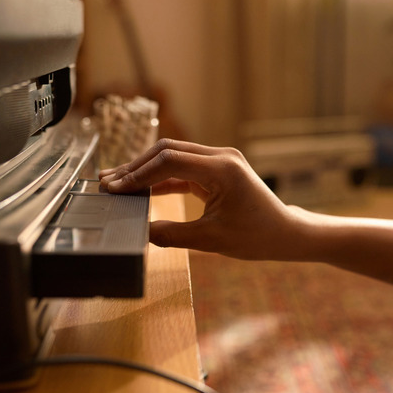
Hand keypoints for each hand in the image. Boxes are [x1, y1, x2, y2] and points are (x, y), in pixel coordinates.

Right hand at [99, 139, 306, 259]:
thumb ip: (171, 234)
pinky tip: (138, 189)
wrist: (285, 233)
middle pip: (167, 151)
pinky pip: (182, 168)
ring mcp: (220, 160)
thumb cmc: (256, 237)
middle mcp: (221, 157)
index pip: (169, 162)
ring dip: (145, 170)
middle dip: (135, 167)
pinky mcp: (217, 169)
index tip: (114, 188)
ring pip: (173, 156)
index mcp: (222, 169)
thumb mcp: (210, 241)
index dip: (138, 175)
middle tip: (107, 182)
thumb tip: (139, 231)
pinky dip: (160, 178)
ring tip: (116, 183)